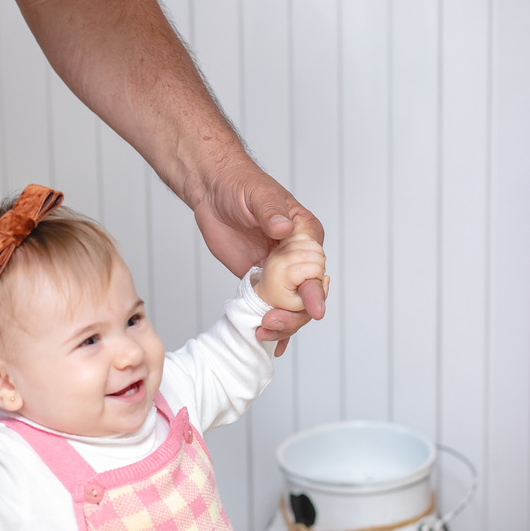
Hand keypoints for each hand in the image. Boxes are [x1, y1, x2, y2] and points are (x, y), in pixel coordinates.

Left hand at [191, 157, 326, 354]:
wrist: (212, 190)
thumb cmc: (240, 185)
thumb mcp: (258, 195)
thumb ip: (272, 213)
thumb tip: (284, 228)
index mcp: (305, 235)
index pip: (316, 270)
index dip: (315, 292)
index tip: (314, 310)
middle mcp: (297, 257)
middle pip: (306, 296)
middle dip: (293, 315)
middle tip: (269, 322)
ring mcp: (279, 271)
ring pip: (290, 307)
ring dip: (281, 324)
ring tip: (261, 333)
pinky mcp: (260, 280)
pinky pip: (271, 306)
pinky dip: (273, 325)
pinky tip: (272, 345)